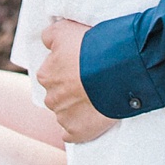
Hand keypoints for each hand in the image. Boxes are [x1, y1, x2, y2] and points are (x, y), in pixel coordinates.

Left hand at [36, 17, 116, 144]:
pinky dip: (79, 130)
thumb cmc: (91, 47)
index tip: (82, 67)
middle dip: (71, 91)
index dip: (68, 70)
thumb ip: (49, 36)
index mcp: (46, 75)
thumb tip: (46, 43)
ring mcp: (64, 117)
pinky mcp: (78, 132)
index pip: (51, 74)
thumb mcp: (64, 29)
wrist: (118, 70)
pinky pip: (72, 135)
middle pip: (58, 95)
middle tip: (92, 83)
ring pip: (65, 114)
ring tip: (97, 100)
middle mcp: (51, 98)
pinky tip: (90, 122)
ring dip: (77, 109)